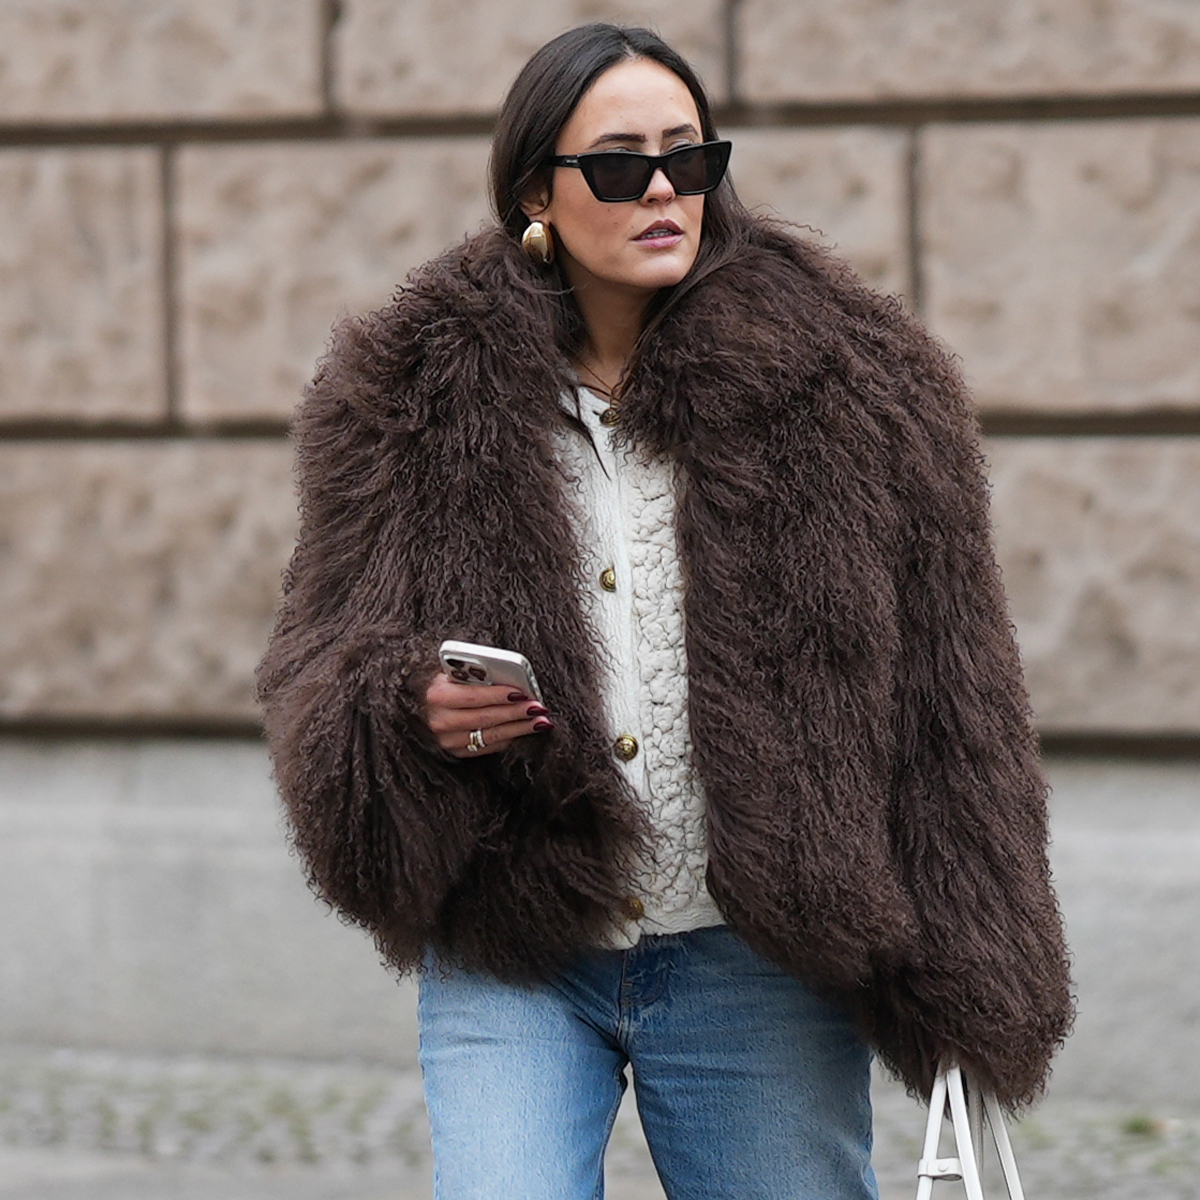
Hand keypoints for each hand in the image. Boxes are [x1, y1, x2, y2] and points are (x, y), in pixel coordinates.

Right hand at [423, 673, 554, 758]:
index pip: (473, 697)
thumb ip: (474, 674)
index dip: (499, 695)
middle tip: (538, 707)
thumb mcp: (453, 673)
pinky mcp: (457, 752)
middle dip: (516, 713)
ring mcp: (447, 740)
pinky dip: (509, 738)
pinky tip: (524, 730)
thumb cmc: (445, 683)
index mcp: (437, 696)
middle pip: (485, 718)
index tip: (522, 692)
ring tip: (540, 722)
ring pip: (490, 736)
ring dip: (519, 729)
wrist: (423, 705)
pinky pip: (488, 747)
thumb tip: (508, 675)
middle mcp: (440, 721)